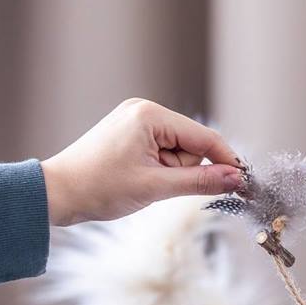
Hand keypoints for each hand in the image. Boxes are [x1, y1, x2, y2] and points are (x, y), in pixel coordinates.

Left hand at [40, 98, 246, 226]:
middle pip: (192, 145)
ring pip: (178, 153)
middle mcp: (144, 111)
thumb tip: (236, 179)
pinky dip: (161, 172)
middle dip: (187, 171)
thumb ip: (200, 182)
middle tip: (163, 188)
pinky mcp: (131, 136)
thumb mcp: (156, 187)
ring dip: (172, 175)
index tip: (245, 184)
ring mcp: (136, 122)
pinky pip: (162, 155)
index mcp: (150, 115)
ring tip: (144, 185)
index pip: (204, 137)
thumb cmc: (99, 187)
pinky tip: (142, 181)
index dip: (226, 162)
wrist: (59, 193)